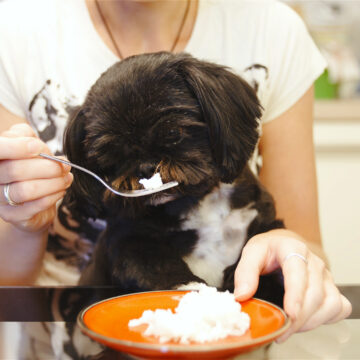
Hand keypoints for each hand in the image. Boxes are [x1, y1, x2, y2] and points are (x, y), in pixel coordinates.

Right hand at [0, 124, 72, 232]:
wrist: (33, 201)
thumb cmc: (31, 169)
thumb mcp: (29, 147)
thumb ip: (28, 139)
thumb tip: (39, 148)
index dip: (16, 147)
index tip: (38, 147)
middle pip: (15, 171)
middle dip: (48, 167)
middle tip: (65, 166)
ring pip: (26, 190)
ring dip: (54, 183)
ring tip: (66, 178)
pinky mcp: (12, 215)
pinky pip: (36, 205)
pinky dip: (54, 195)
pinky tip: (61, 190)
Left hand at [234, 229, 351, 341]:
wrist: (280, 246)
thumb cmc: (267, 251)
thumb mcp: (251, 253)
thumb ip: (245, 272)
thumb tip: (241, 296)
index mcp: (292, 248)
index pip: (297, 271)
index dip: (295, 294)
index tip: (290, 313)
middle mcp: (313, 261)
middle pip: (315, 293)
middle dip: (299, 317)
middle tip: (280, 330)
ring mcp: (325, 275)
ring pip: (330, 303)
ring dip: (311, 321)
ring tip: (290, 327)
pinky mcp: (331, 287)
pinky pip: (339, 307)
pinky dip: (326, 319)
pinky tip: (307, 321)